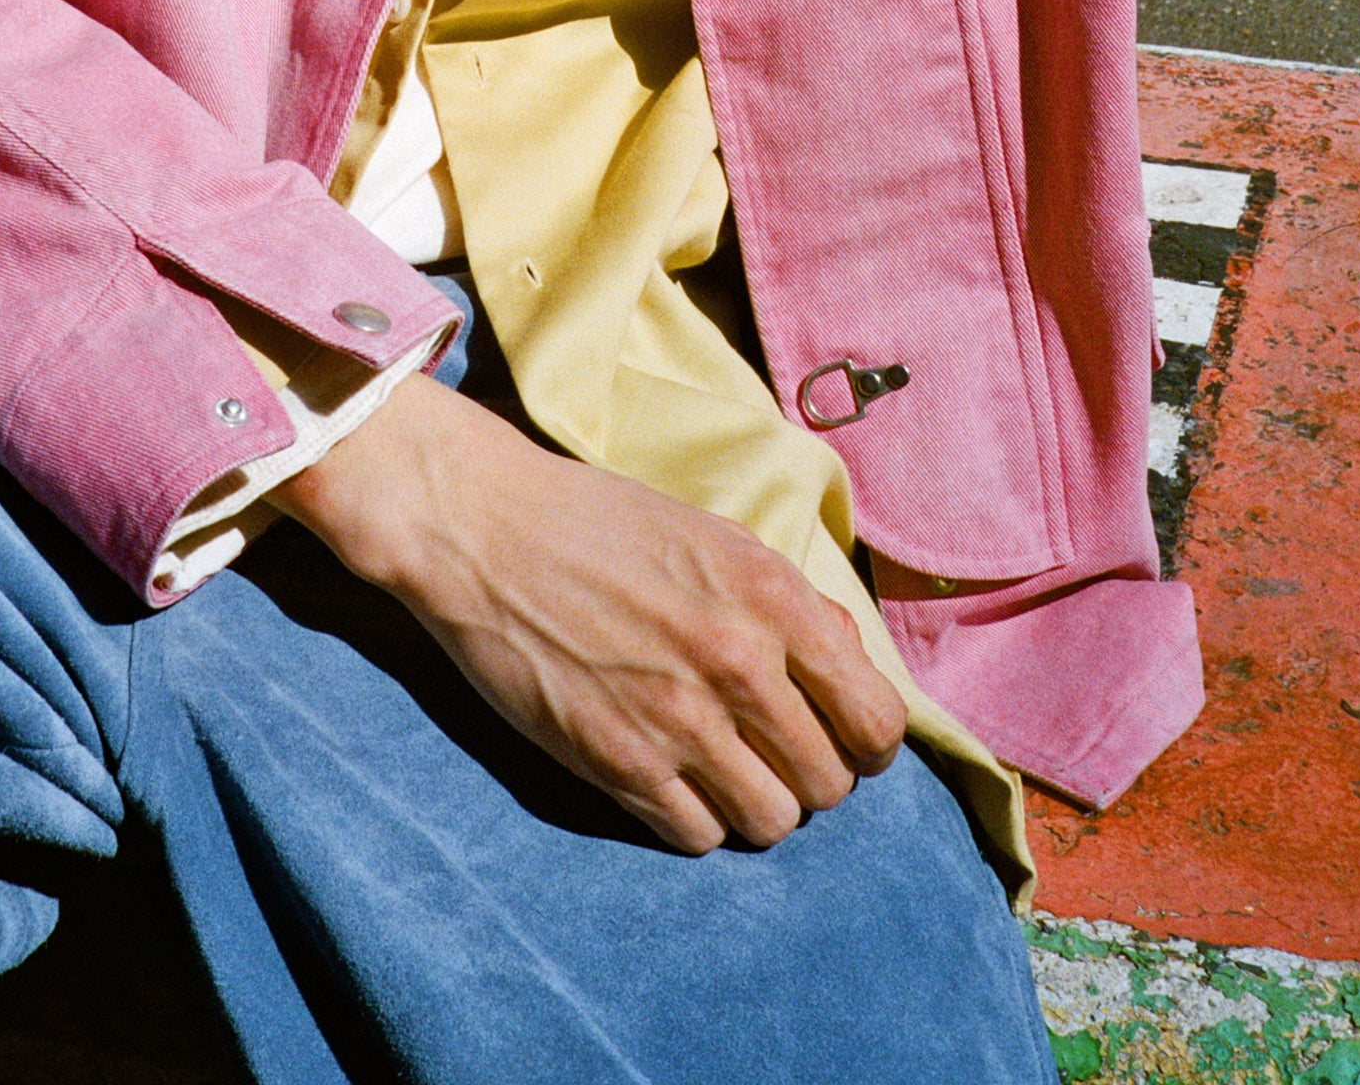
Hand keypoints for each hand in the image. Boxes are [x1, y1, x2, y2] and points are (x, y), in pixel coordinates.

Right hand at [280, 371, 905, 854]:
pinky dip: (693, 815)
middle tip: (766, 746)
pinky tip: (667, 771)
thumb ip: (787, 604)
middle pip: (829, 783)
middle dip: (806, 772)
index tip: (836, 733)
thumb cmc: (598, 523)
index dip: (864, 740)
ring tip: (718, 764)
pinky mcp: (618, 764)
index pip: (875, 721)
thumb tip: (846, 663)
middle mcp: (737, 663)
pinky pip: (699, 836)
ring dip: (753, 800)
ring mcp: (678, 721)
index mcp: (771, 596)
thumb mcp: (712, 535)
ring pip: (772, 821)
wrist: (484, 528)